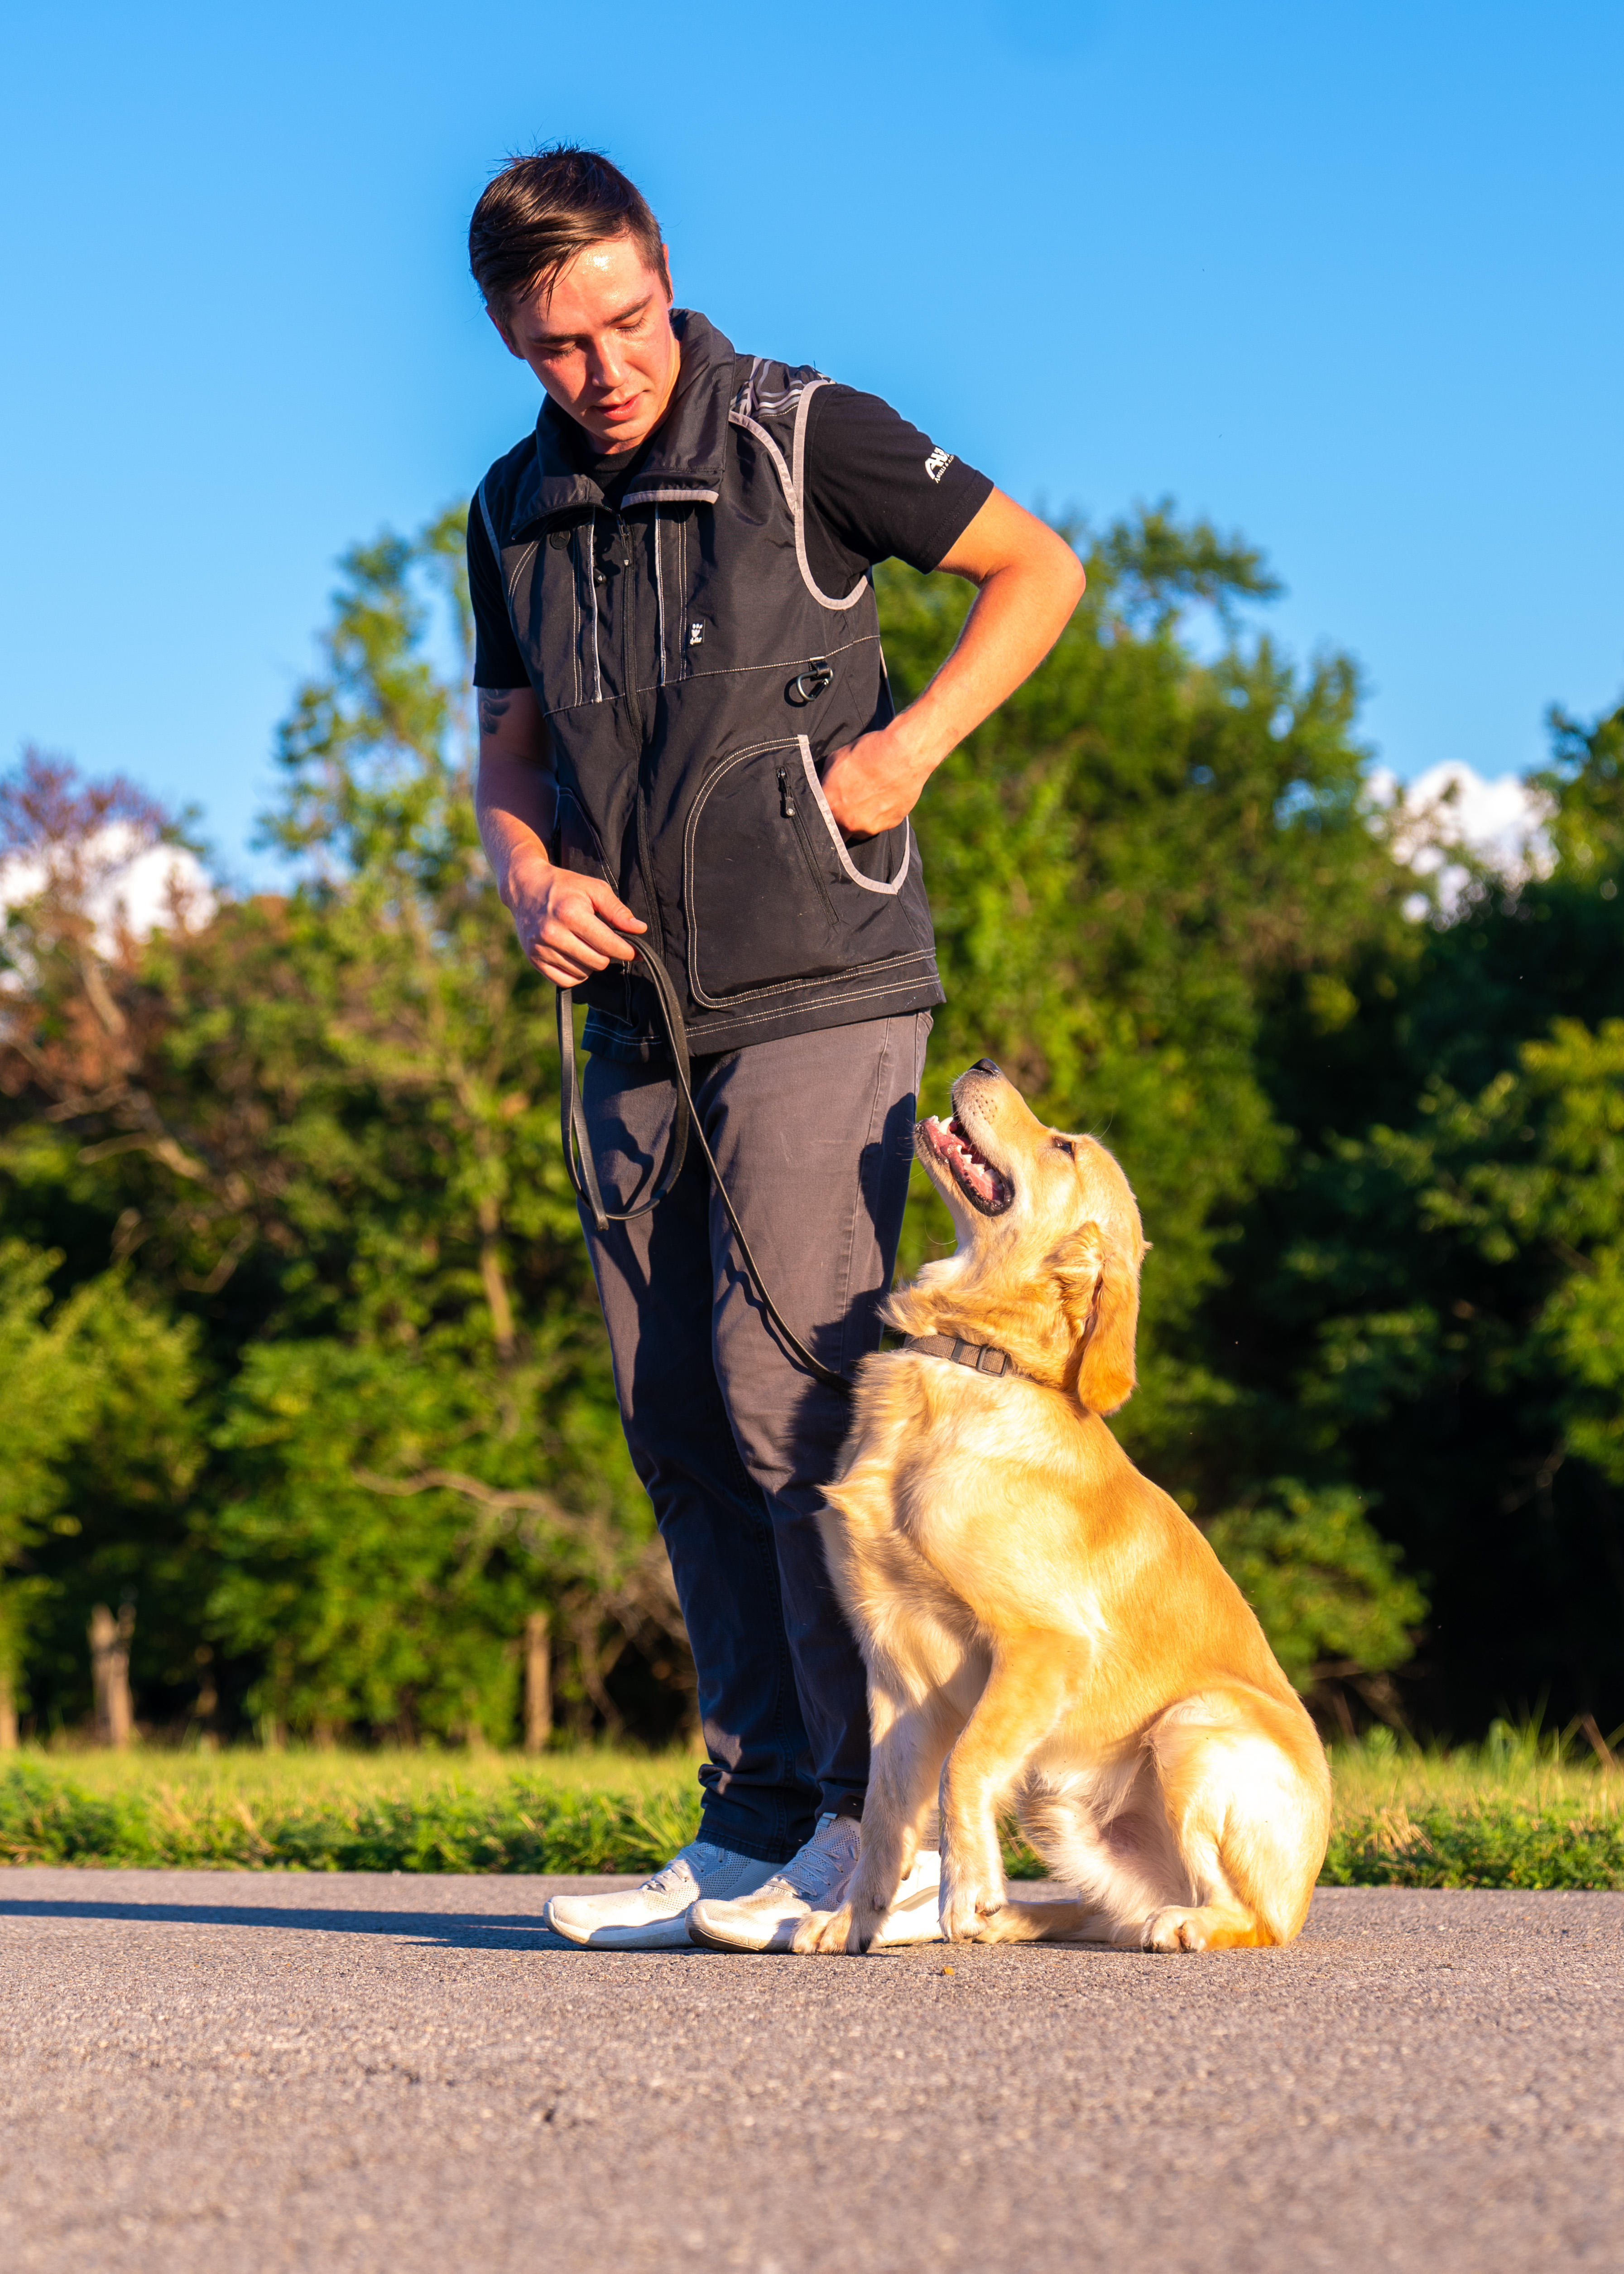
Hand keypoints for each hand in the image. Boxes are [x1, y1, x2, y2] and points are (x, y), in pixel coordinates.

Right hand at [504, 846, 644, 986]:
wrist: (526, 887)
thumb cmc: (565, 887)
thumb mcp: (594, 889)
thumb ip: (617, 910)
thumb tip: (640, 929)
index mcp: (571, 915)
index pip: (609, 945)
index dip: (627, 951)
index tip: (634, 951)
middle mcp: (554, 934)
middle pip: (598, 962)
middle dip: (607, 954)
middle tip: (604, 941)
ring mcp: (541, 949)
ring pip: (583, 973)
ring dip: (591, 963)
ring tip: (586, 944)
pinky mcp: (534, 959)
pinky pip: (566, 981)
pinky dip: (576, 973)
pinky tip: (576, 957)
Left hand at [818, 721, 935, 838]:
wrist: (904, 752)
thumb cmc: (869, 751)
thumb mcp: (836, 759)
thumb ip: (826, 781)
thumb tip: (823, 789)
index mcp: (831, 806)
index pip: (818, 823)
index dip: (821, 819)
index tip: (824, 814)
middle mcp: (849, 822)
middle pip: (838, 833)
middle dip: (839, 824)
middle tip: (846, 806)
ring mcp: (871, 826)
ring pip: (859, 831)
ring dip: (859, 820)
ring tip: (867, 799)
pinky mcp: (890, 824)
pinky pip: (879, 825)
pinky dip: (878, 815)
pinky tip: (882, 798)